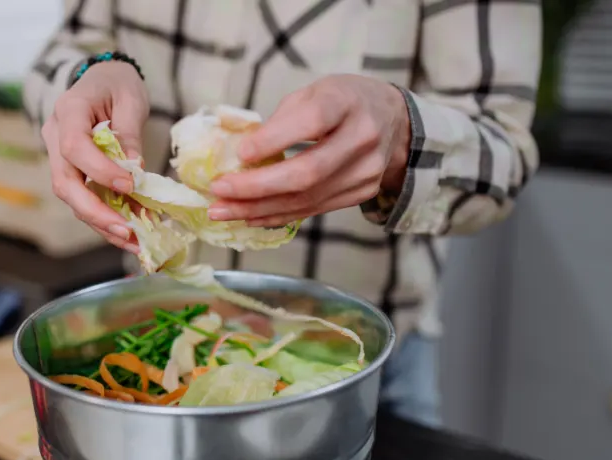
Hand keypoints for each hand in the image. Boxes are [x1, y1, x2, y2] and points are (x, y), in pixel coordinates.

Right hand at [42, 61, 148, 251]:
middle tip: (127, 230)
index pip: (74, 146)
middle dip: (95, 211)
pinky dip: (104, 218)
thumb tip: (135, 170)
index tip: (130, 186)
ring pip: (71, 197)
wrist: (102, 80)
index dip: (99, 170)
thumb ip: (129, 133)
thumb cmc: (117, 85)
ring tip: (132, 241)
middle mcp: (55, 136)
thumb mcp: (130, 99)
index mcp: (68, 110)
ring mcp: (59, 156)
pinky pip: (82, 198)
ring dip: (101, 223)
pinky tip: (128, 234)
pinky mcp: (71, 171)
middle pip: (64, 182)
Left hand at [206, 74, 410, 226]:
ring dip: (258, 209)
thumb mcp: (313, 92)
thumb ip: (281, 120)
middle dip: (256, 187)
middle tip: (218, 191)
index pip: (312, 121)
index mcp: (347, 102)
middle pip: (308, 172)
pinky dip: (276, 215)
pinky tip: (248, 216)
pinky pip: (312, 210)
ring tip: (222, 210)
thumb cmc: (342, 102)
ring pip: (307, 199)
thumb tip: (238, 154)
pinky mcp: (361, 193)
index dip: (275, 140)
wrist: (393, 121)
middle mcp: (362, 138)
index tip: (240, 153)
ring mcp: (365, 171)